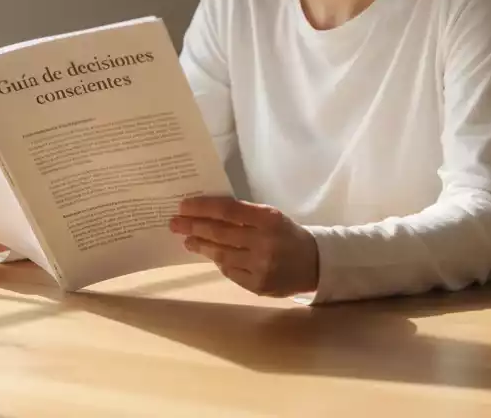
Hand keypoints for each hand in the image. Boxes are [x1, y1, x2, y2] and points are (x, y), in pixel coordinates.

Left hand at [170, 196, 319, 296]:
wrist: (315, 264)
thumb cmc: (286, 234)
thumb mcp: (270, 216)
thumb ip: (242, 214)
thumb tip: (205, 212)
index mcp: (268, 219)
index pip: (227, 211)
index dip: (202, 208)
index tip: (183, 206)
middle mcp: (264, 242)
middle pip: (219, 233)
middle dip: (193, 227)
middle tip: (174, 223)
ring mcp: (260, 266)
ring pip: (221, 255)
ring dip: (200, 246)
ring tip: (187, 240)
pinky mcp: (258, 285)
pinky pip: (229, 271)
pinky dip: (218, 261)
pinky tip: (210, 255)